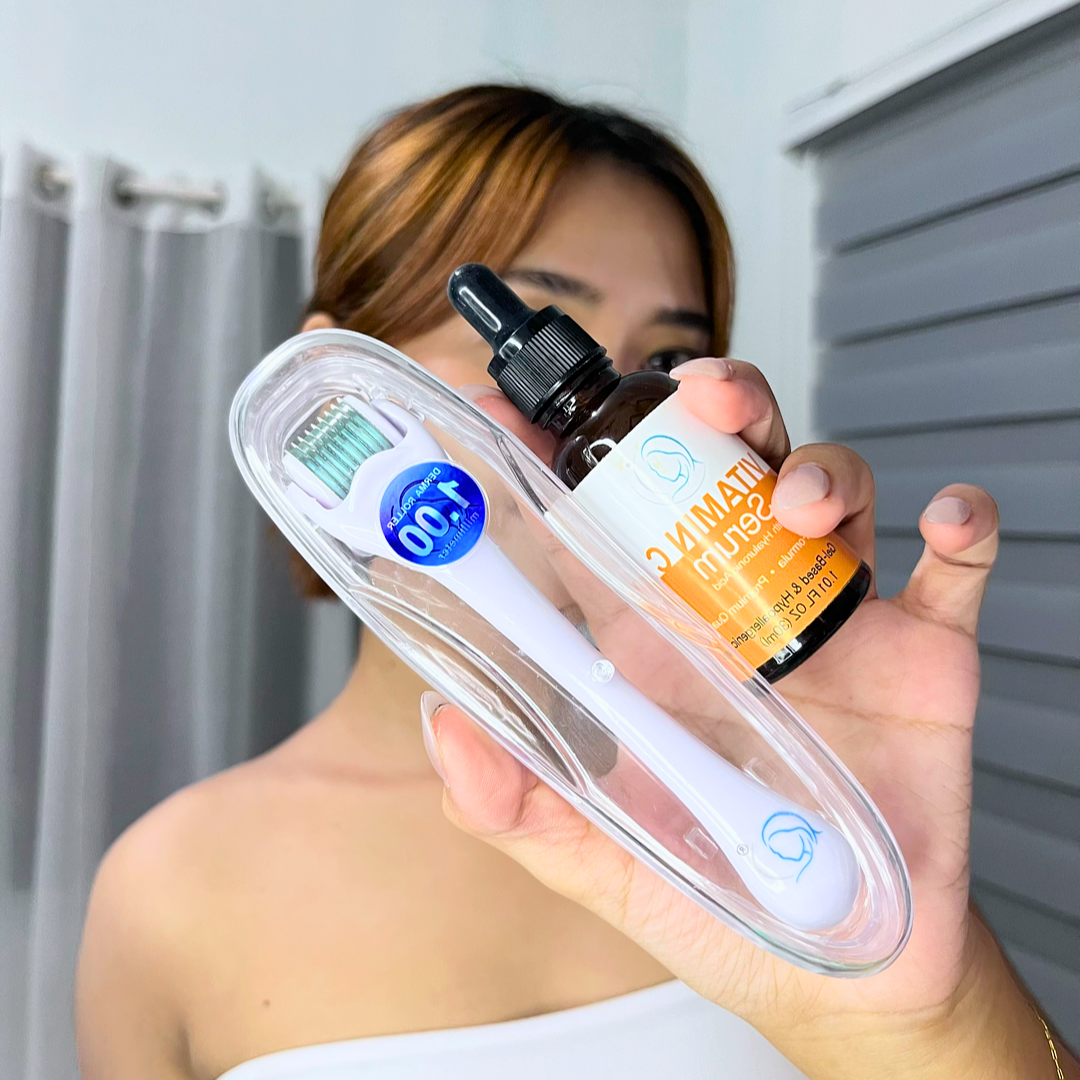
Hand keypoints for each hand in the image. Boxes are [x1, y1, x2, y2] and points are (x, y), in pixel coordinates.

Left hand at [424, 360, 1071, 1078]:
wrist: (845, 967)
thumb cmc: (718, 902)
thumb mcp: (600, 858)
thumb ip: (518, 806)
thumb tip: (447, 728)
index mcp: (649, 641)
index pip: (595, 523)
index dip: (553, 457)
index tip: (512, 410)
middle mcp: (733, 610)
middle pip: (721, 470)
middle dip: (713, 408)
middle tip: (701, 399)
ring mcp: (827, 623)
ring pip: (826, 496)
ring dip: (817, 469)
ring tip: (799, 508)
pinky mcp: (919, 653)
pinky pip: (949, 573)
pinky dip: (959, 530)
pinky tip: (946, 523)